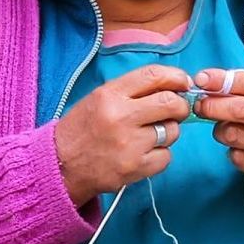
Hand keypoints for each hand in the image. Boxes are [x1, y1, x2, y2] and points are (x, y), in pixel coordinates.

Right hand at [53, 64, 191, 203]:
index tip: (183, 83)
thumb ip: (132, 91)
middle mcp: (121, 116)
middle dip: (180, 106)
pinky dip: (160, 155)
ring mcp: (129, 144)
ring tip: (149, 136)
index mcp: (110, 94)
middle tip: (175, 112)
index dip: (176, 77)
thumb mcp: (98, 99)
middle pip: (171, 103)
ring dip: (168, 132)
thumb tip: (173, 86)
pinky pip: (166, 156)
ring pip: (172, 131)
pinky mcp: (135, 167)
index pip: (154, 75)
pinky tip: (143, 154)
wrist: (60, 166)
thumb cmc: (81, 130)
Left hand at [193, 68, 243, 197]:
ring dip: (221, 130)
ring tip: (228, 127)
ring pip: (233, 135)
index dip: (222, 81)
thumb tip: (210, 81)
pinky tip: (243, 147)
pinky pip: (237, 157)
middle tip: (199, 105)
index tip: (201, 79)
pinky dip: (233, 150)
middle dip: (212, 106)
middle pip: (240, 110)